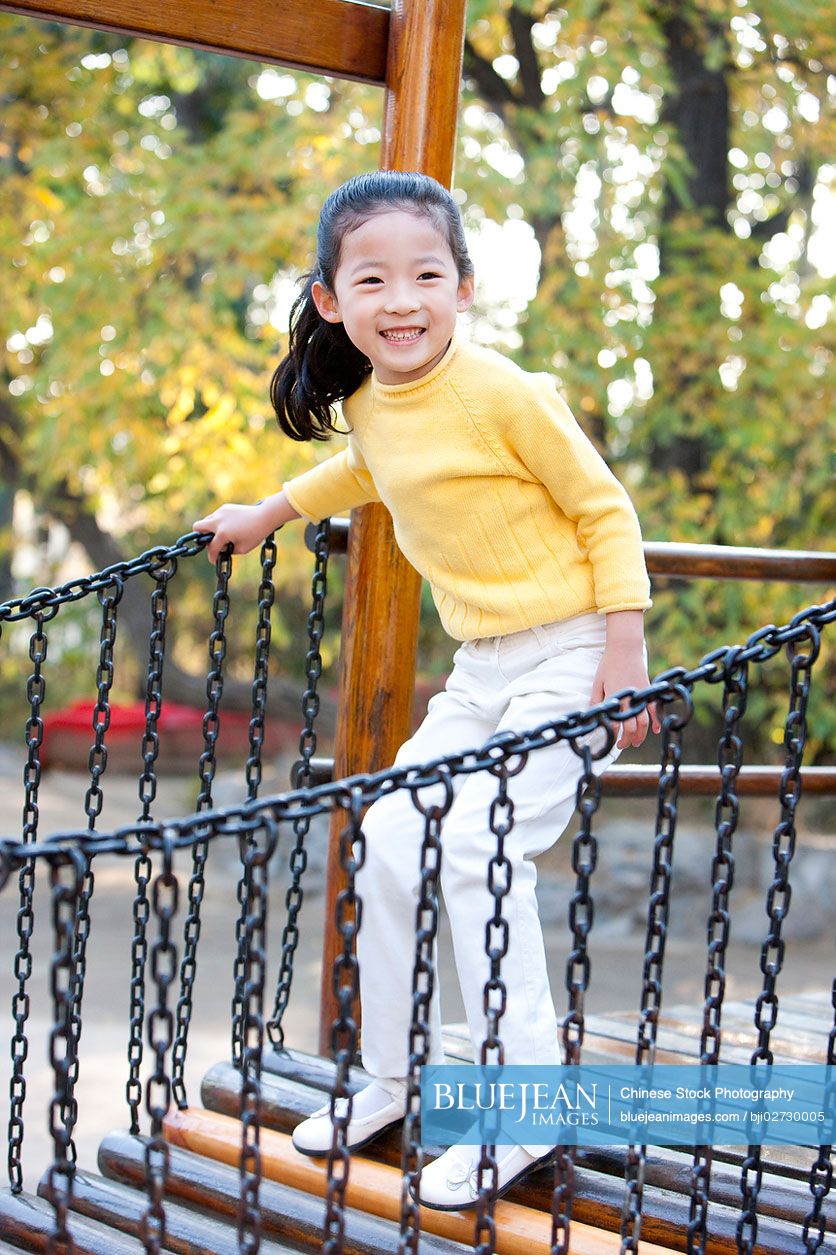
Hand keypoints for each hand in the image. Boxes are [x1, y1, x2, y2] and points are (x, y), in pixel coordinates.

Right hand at [192, 501, 274, 563]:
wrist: (265, 516)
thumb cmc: (256, 534)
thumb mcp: (242, 548)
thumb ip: (228, 550)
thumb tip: (220, 548)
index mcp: (223, 533)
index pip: (212, 548)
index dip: (212, 557)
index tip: (213, 560)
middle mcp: (218, 521)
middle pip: (198, 527)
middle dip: (201, 537)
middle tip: (212, 543)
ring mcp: (221, 512)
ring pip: (206, 520)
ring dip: (210, 529)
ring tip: (222, 535)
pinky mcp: (225, 507)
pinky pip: (216, 516)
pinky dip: (218, 523)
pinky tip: (229, 527)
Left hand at [590, 615, 660, 746]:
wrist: (625, 649)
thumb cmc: (608, 665)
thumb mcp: (597, 682)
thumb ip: (596, 700)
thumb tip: (593, 715)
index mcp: (615, 697)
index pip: (616, 723)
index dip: (613, 735)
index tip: (609, 741)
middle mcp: (629, 699)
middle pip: (631, 727)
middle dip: (627, 740)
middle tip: (621, 746)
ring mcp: (641, 695)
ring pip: (644, 722)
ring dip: (641, 735)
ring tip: (635, 743)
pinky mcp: (648, 691)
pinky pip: (654, 709)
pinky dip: (656, 721)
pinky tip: (656, 730)